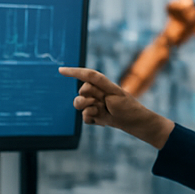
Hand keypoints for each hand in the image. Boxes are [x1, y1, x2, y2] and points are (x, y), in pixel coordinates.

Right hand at [58, 67, 173, 147]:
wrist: (134, 122)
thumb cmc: (127, 105)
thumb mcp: (114, 91)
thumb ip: (97, 85)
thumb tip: (82, 87)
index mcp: (101, 84)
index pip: (86, 75)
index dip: (73, 72)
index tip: (60, 71)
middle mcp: (95, 93)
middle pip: (81, 91)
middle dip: (89, 96)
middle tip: (104, 102)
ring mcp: (93, 105)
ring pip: (78, 104)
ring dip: (87, 107)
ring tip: (100, 110)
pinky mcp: (93, 117)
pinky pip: (83, 117)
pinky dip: (91, 118)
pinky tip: (102, 120)